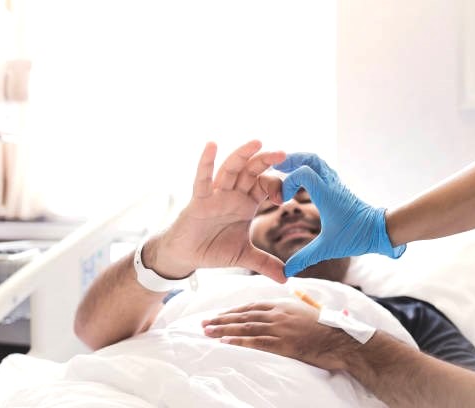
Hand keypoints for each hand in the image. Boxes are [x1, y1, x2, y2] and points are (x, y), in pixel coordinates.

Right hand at [144, 140, 286, 282]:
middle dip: (265, 161)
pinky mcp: (198, 200)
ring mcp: (216, 195)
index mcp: (246, 204)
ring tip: (257, 142)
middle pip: (251, 171)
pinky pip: (202, 179)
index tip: (287, 196)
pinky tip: (212, 146)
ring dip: (243, 155)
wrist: (187, 256)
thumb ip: (265, 263)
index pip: (265, 186)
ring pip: (230, 169)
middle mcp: (233, 195)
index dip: (277, 186)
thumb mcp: (244, 256)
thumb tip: (286, 278)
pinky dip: (206, 163)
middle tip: (282, 153)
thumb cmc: (213, 248)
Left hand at [201, 300, 353, 370]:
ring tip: (208, 332)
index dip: (233, 311)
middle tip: (204, 323)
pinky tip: (225, 342)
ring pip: (245, 328)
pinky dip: (239, 341)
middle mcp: (277, 314)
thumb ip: (295, 304)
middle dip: (222, 319)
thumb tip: (291, 299)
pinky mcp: (283, 344)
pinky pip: (256, 342)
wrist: (342, 339)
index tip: (220, 314)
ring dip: (224, 330)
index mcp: (282, 305)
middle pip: (243, 316)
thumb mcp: (308, 309)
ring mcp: (279, 328)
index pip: (251, 306)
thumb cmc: (328, 326)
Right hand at [273, 153, 405, 276]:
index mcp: (326, 194)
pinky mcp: (338, 187)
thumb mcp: (327, 248)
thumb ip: (304, 258)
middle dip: (292, 160)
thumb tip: (286, 273)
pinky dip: (308, 169)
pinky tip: (300, 180)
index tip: (282, 200)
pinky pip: (321, 170)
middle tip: (276, 168)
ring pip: (317, 161)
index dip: (287, 181)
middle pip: (311, 158)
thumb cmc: (356, 236)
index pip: (303, 172)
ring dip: (300, 162)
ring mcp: (335, 184)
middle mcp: (331, 184)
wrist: (380, 230)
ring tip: (284, 170)